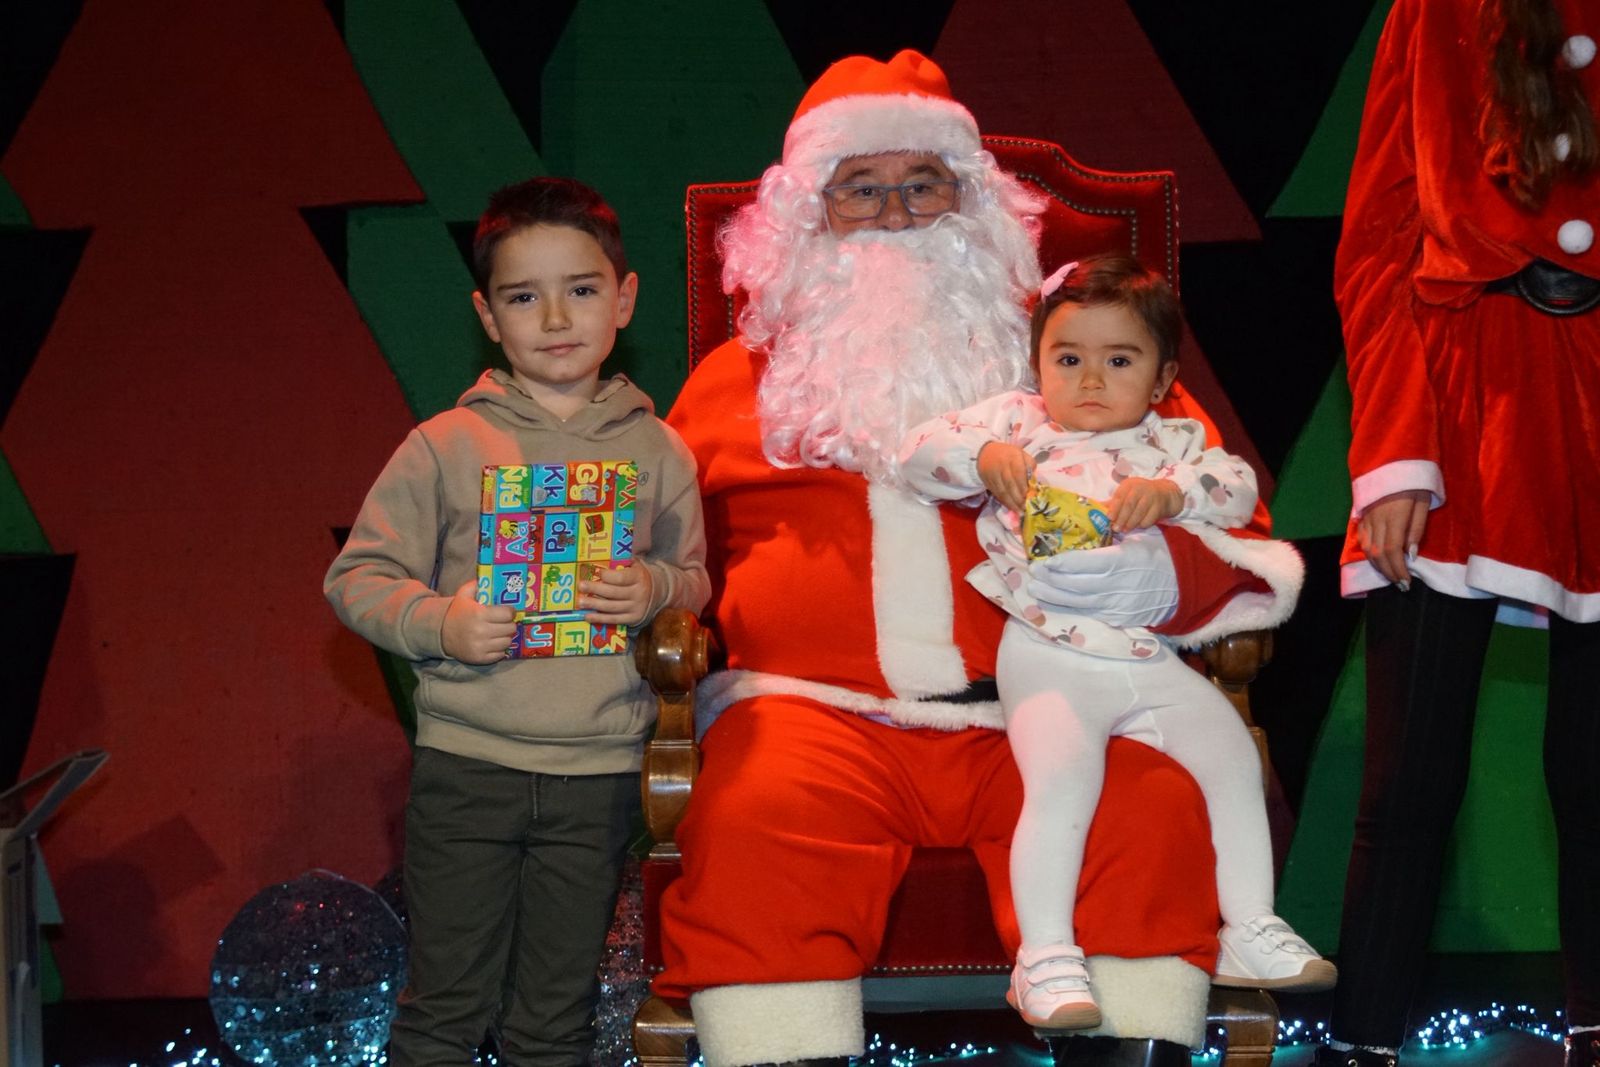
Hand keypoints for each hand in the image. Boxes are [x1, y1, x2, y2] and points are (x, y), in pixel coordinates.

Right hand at [441, 580, 517, 663]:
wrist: (440, 633)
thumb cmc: (457, 612)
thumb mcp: (463, 595)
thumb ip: (477, 585)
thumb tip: (490, 577)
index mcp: (479, 614)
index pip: (508, 614)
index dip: (510, 612)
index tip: (508, 611)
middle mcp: (481, 631)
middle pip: (510, 628)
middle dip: (509, 624)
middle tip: (504, 622)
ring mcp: (481, 646)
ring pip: (507, 642)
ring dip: (505, 636)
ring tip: (499, 632)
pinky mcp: (480, 658)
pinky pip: (500, 654)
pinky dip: (499, 649)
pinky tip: (493, 642)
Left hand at [581, 560, 652, 625]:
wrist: (658, 592)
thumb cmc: (639, 575)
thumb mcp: (635, 565)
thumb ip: (621, 562)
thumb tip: (601, 559)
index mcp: (639, 577)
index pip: (620, 578)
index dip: (606, 576)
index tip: (595, 572)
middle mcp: (638, 593)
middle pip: (613, 592)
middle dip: (595, 589)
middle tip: (581, 586)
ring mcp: (636, 608)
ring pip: (611, 607)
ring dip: (594, 605)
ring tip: (580, 602)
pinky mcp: (632, 619)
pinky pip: (614, 619)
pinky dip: (600, 618)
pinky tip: (588, 616)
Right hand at [977, 442, 1034, 512]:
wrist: (985, 453)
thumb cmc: (1008, 455)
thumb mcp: (1021, 454)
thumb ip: (1030, 465)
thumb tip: (1033, 480)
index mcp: (1012, 457)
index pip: (1018, 474)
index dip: (1024, 487)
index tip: (1029, 497)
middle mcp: (1001, 466)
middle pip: (1010, 485)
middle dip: (1018, 498)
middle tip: (1026, 508)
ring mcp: (993, 475)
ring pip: (1002, 491)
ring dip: (1011, 503)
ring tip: (1020, 512)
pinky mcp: (987, 482)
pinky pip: (997, 494)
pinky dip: (1004, 502)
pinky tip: (1011, 507)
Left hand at [1026, 528, 1178, 627]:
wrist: (1183, 585)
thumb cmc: (1158, 553)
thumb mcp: (1140, 535)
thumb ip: (1112, 535)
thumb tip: (1081, 528)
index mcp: (1126, 560)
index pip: (1088, 563)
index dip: (1064, 564)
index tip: (1045, 561)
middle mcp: (1121, 585)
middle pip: (1078, 586)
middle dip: (1052, 581)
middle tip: (1033, 574)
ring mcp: (1120, 605)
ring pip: (1081, 603)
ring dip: (1055, 597)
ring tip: (1036, 589)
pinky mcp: (1119, 619)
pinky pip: (1091, 613)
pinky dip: (1071, 607)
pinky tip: (1055, 601)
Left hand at [1108, 477, 1183, 531]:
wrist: (1164, 493)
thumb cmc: (1140, 494)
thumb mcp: (1127, 494)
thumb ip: (1113, 502)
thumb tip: (1096, 509)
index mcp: (1129, 484)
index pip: (1120, 496)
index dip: (1114, 508)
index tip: (1109, 518)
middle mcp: (1140, 488)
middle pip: (1129, 504)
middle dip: (1121, 518)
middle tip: (1116, 528)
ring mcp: (1151, 497)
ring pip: (1139, 512)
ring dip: (1131, 523)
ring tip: (1125, 530)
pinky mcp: (1159, 506)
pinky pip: (1149, 518)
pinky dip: (1142, 524)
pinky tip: (1138, 526)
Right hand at [1357, 489, 1429, 588]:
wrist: (1392, 462)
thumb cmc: (1414, 482)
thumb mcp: (1423, 502)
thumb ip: (1417, 529)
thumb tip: (1410, 555)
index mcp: (1394, 517)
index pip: (1392, 551)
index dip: (1398, 570)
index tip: (1407, 583)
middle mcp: (1377, 520)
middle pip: (1378, 554)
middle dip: (1389, 573)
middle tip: (1401, 585)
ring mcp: (1366, 518)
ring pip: (1367, 549)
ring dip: (1379, 566)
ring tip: (1391, 576)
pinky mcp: (1362, 516)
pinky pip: (1362, 540)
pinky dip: (1368, 554)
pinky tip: (1377, 560)